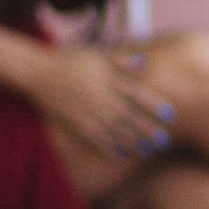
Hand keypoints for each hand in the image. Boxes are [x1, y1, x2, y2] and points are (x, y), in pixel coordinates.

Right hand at [27, 47, 176, 163]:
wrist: (38, 72)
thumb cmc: (70, 59)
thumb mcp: (97, 53)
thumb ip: (120, 59)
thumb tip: (144, 61)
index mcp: (107, 79)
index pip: (136, 94)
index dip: (153, 105)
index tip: (170, 115)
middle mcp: (99, 97)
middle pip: (128, 116)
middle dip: (146, 129)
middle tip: (164, 141)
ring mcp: (86, 111)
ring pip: (113, 130)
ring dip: (132, 141)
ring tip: (147, 151)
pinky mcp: (74, 122)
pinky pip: (93, 137)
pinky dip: (107, 147)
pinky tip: (121, 154)